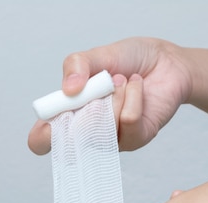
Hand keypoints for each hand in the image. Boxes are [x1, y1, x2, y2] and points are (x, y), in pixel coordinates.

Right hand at [28, 37, 191, 153]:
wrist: (165, 61)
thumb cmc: (128, 60)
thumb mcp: (96, 55)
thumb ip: (76, 66)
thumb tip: (68, 89)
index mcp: (68, 113)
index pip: (42, 141)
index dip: (42, 137)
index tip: (53, 118)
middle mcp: (88, 131)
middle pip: (72, 141)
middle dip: (85, 108)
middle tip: (98, 86)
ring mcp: (112, 139)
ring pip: (102, 128)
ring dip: (114, 96)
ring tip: (121, 80)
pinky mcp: (136, 138)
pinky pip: (127, 121)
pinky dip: (132, 96)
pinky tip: (136, 86)